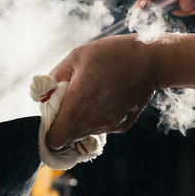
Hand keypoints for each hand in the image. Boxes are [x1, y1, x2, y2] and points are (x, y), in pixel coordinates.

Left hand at [45, 34, 157, 150]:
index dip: (49, 132)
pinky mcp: (122, 126)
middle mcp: (93, 122)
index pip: (55, 140)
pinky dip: (99, 116)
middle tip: (70, 101)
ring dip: (82, 119)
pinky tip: (107, 96)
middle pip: (69, 138)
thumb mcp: (75, 58)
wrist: (151, 61)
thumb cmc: (111, 55)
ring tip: (91, 94)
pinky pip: (102, 126)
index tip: (51, 117)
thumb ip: (55, 78)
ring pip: (85, 133)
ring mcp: (109, 126)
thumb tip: (43, 94)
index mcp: (78, 106)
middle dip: (64, 124)